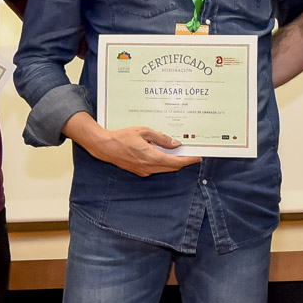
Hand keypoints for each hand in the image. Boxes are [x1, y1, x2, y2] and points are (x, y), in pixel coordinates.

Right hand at [73, 122, 201, 176]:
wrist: (105, 147)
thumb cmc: (122, 137)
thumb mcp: (144, 132)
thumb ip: (161, 138)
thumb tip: (175, 144)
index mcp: (152, 157)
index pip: (176, 162)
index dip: (189, 160)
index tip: (197, 157)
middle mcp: (149, 167)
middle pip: (172, 167)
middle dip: (183, 161)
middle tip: (190, 153)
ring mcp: (144, 170)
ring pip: (164, 168)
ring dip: (173, 162)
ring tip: (178, 152)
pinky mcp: (139, 171)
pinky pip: (156, 168)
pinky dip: (163, 162)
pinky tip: (163, 154)